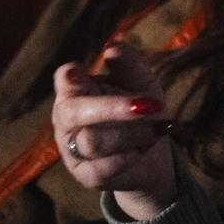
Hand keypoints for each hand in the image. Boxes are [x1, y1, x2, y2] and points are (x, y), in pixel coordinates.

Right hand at [52, 42, 179, 219]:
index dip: (69, 76)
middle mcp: (66, 118)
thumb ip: (128, 63)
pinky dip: (129, 157)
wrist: (153, 153)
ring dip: (134, 134)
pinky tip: (145, 148)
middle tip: (152, 104)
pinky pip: (102, 169)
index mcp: (75, 89)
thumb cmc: (142, 108)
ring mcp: (71, 148)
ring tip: (159, 128)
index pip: (63, 79)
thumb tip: (111, 48)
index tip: (78, 72)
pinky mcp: (84, 175)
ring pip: (93, 142)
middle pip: (73, 112)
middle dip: (114, 108)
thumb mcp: (142, 82)